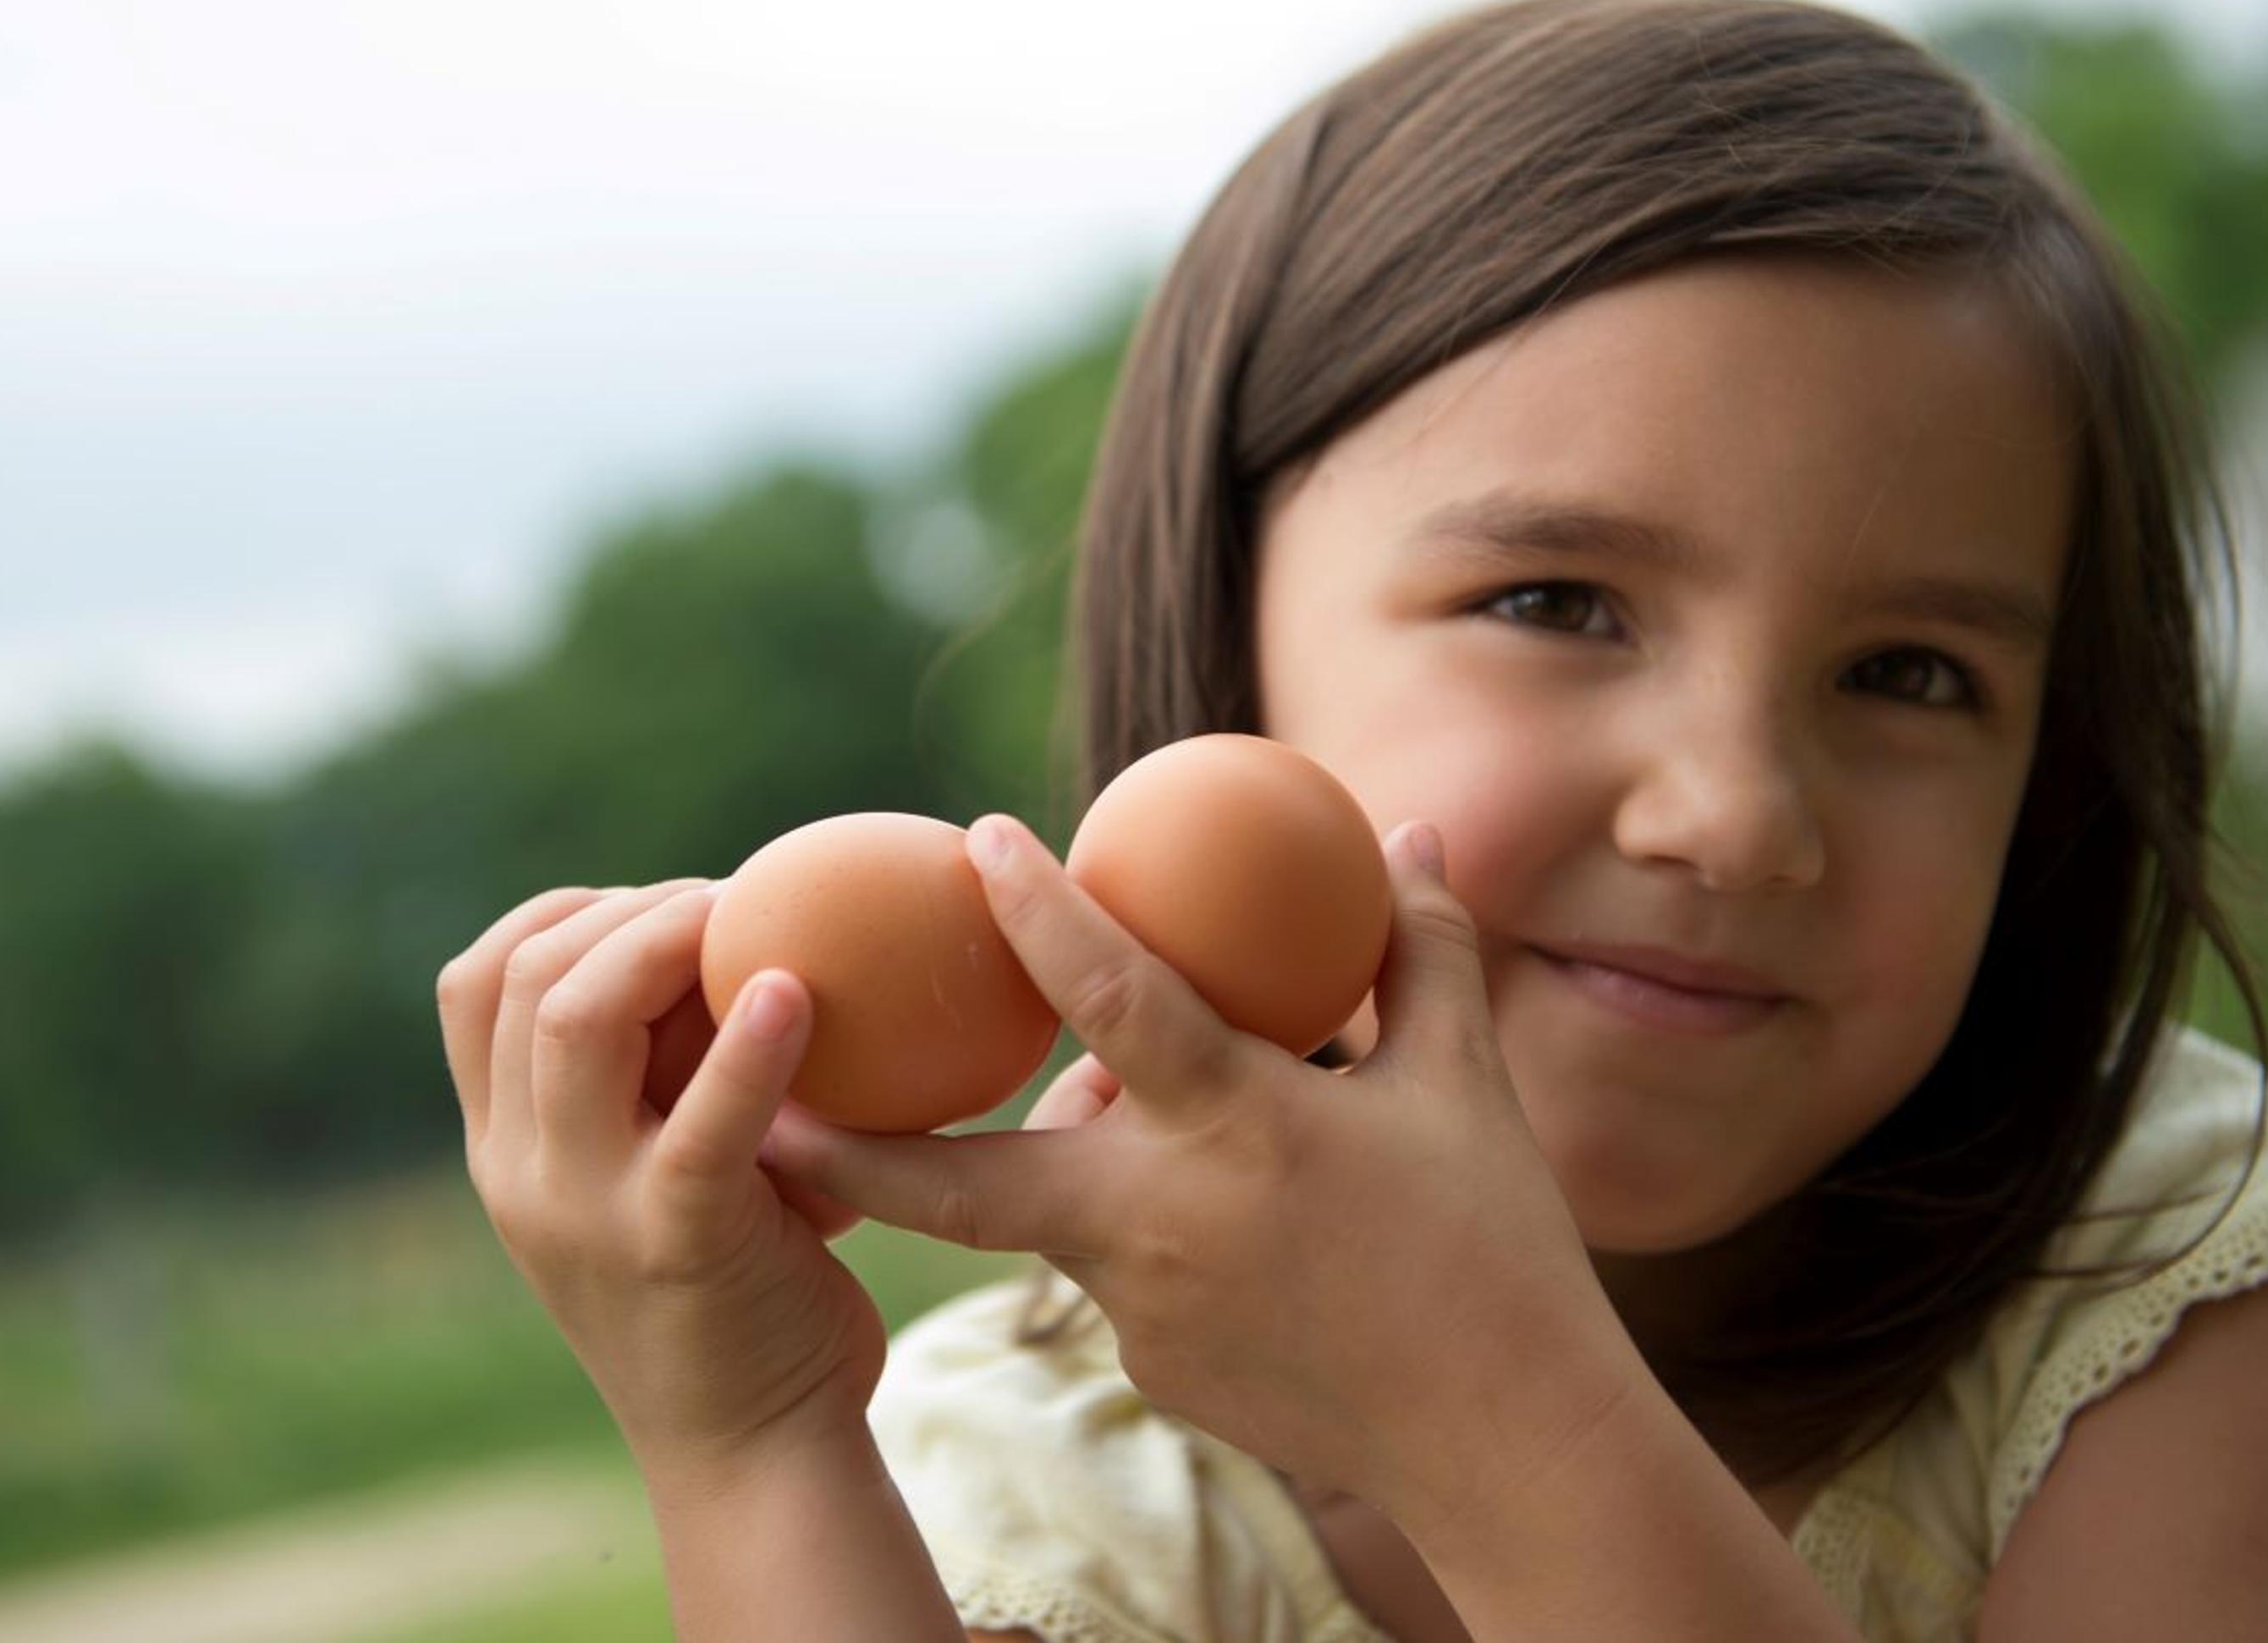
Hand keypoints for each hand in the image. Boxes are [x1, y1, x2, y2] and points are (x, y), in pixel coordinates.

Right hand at [438, 880, 884, 1468]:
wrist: (755, 1458)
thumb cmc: (739, 1293)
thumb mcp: (658, 1176)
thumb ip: (667, 1080)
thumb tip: (746, 940)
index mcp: (507, 1152)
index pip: (474, 983)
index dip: (560, 911)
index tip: (657, 901)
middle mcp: (523, 1174)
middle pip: (517, 978)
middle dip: (621, 907)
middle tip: (730, 895)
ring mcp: (587, 1209)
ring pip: (572, 1019)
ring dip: (666, 940)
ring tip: (752, 918)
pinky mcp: (677, 1241)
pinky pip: (701, 1121)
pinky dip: (747, 1045)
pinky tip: (795, 992)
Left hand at [760, 818, 1639, 1524]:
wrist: (1503, 1439)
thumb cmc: (1497, 1246)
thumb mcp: (1467, 1086)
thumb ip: (1422, 950)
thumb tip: (1410, 829)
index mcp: (1240, 1126)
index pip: (1112, 1001)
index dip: (1039, 912)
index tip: (978, 839)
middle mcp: (1160, 1221)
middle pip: (964, 1184)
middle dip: (852, 1155)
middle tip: (764, 1111)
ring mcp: (1142, 1311)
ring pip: (1056, 1214)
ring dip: (1062, 1157)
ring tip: (1108, 1108)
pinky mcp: (1152, 1371)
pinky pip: (1120, 1277)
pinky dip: (1144, 1233)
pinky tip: (1226, 1230)